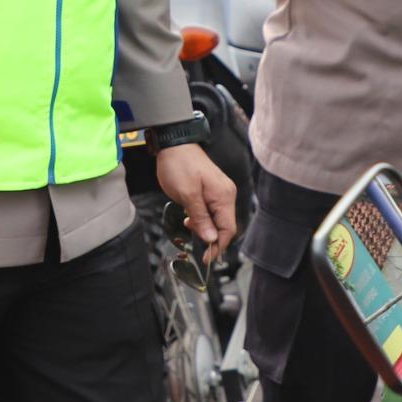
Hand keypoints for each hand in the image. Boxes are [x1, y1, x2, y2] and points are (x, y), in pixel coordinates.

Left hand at [154, 144, 237, 263]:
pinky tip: (190, 218)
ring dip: (205, 228)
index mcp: (223, 196)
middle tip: (195, 245)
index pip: (227, 229)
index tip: (205, 258)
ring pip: (217, 219)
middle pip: (224, 226)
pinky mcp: (212, 190)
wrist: (174, 143)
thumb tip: (211, 239)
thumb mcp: (187, 195)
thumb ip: (200, 218)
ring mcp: (220, 192)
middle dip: (211, 238)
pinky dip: (203, 219)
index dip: (217, 246)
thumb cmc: (179, 165)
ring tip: (189, 228)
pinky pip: (212, 211)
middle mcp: (226, 194)